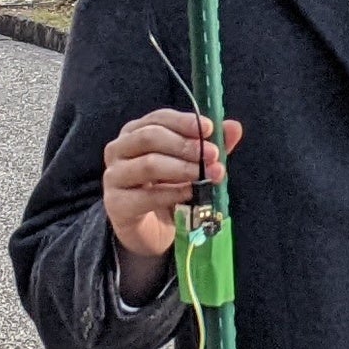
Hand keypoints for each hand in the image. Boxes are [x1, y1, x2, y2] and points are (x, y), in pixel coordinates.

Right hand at [104, 108, 235, 296]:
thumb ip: (210, 146)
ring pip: (148, 164)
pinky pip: (145, 195)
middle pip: (150, 137)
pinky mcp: (115, 204)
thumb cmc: (168, 189)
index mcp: (135, 132)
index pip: (158, 118)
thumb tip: (234, 127)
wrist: (150, 230)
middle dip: (185, 145)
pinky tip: (190, 194)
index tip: (210, 129)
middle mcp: (119, 149)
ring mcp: (114, 176)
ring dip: (182, 168)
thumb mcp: (192, 165)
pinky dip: (172, 193)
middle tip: (213, 155)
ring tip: (205, 174)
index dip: (184, 121)